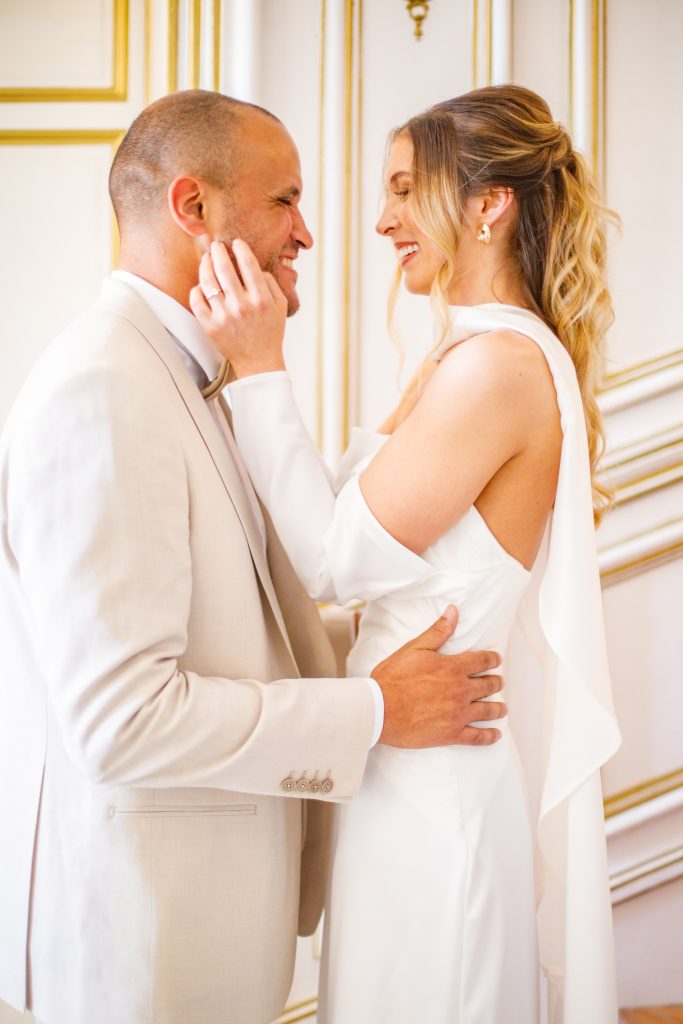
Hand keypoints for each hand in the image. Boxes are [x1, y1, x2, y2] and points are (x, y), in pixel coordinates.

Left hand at [189, 239, 287, 376]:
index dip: (241, 249)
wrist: (258, 361)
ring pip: (208, 282)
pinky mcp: (210, 326)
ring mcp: (224, 317)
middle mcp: (241, 307)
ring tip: (207, 259)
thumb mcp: (281, 306)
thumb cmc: (269, 332)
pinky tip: (201, 284)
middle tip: (216, 245)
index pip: (248, 265)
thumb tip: (254, 266)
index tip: (236, 243)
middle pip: (224, 269)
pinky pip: (196, 300)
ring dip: (205, 265)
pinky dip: (197, 289)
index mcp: (261, 300)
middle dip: (218, 251)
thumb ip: (271, 283)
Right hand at [371, 606, 504, 747]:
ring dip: (497, 708)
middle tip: (499, 682)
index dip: (492, 659)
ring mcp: (458, 714)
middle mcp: (460, 690)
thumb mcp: (414, 648)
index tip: (497, 660)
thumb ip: (438, 631)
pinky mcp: (451, 734)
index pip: (482, 661)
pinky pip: (477, 737)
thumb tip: (453, 611)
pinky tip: (495, 734)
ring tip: (502, 708)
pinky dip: (489, 736)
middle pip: (488, 685)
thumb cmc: (393, 678)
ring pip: (487, 710)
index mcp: (453, 668)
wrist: (379, 709)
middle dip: (496, 682)